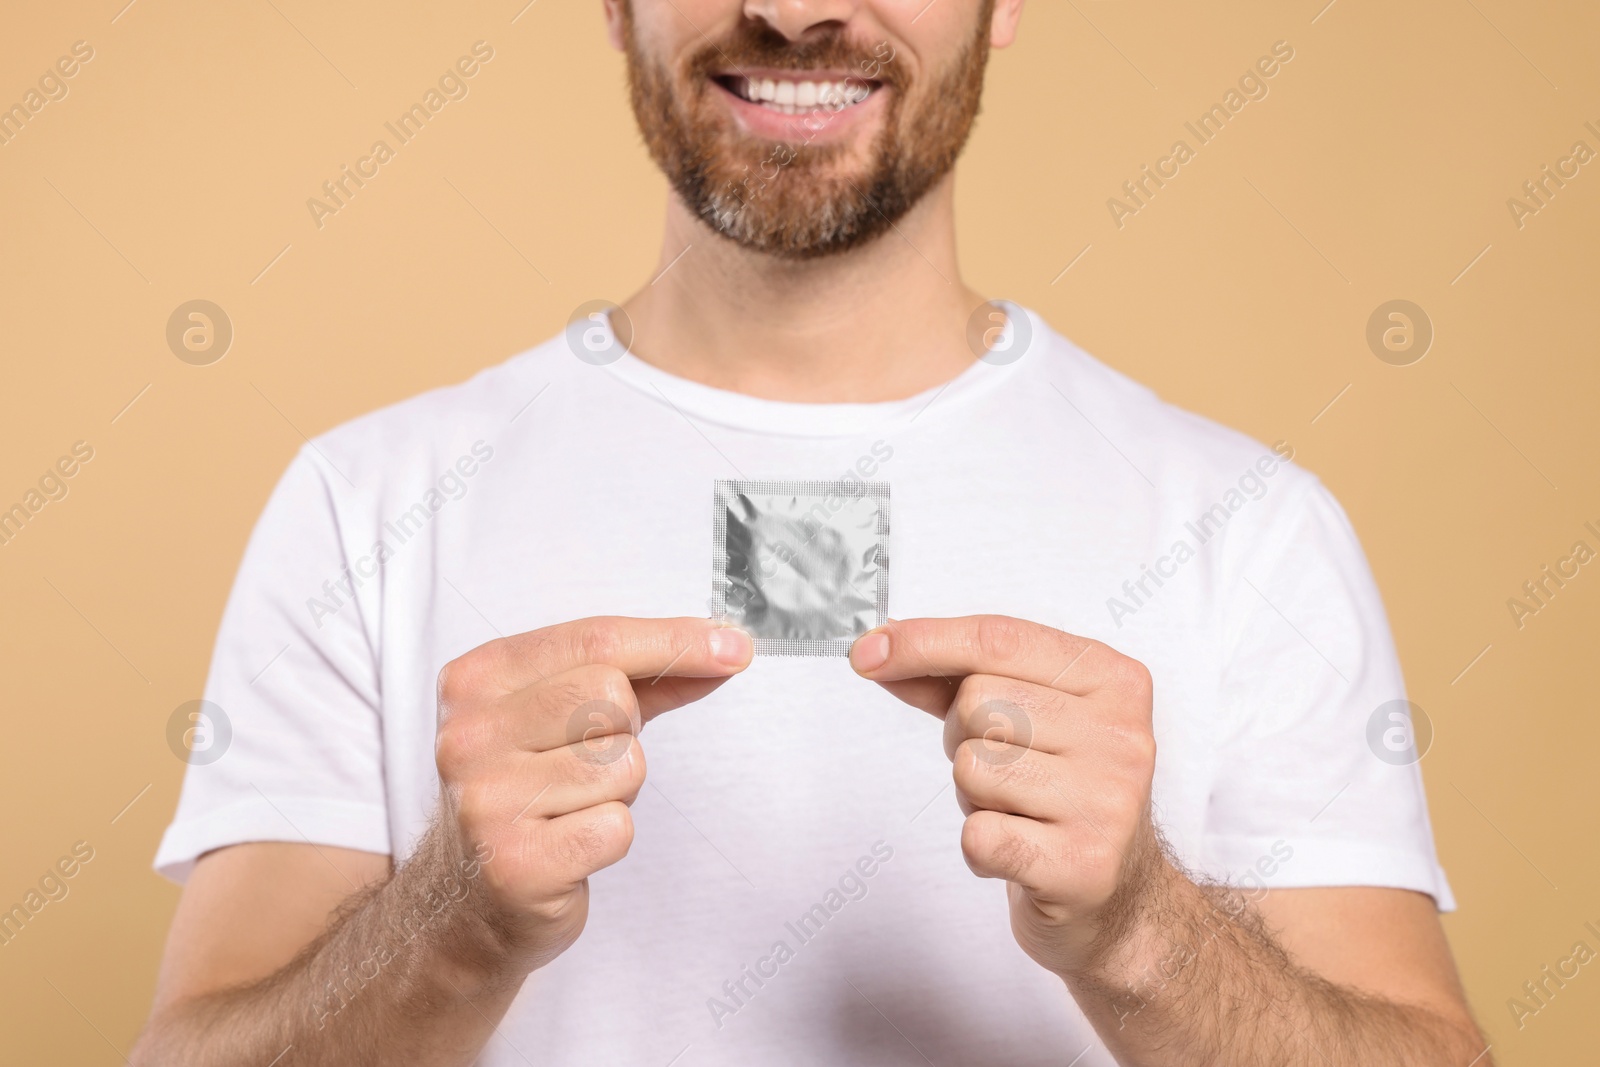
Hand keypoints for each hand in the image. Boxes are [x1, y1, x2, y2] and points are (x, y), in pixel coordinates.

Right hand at [433, 616, 752, 972]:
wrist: (463, 902)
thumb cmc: (527, 796)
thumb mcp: (566, 720)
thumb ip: (643, 680)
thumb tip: (724, 652)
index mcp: (477, 681)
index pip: (594, 640)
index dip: (674, 642)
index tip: (733, 649)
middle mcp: (470, 734)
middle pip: (611, 696)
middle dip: (625, 732)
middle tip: (587, 766)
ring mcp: (486, 799)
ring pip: (622, 764)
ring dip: (617, 791)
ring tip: (571, 809)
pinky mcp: (514, 863)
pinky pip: (616, 828)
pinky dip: (609, 838)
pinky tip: (568, 848)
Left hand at [850, 615, 1165, 975]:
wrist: (1117, 897)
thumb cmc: (1060, 795)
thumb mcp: (1024, 719)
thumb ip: (953, 680)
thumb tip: (878, 652)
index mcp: (1113, 679)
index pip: (999, 640)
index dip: (922, 642)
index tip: (867, 654)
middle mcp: (1120, 735)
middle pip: (978, 703)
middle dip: (963, 739)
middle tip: (1004, 773)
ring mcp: (1108, 802)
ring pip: (972, 767)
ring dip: (973, 797)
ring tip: (1017, 813)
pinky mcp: (1083, 866)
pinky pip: (978, 836)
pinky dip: (978, 848)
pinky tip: (1016, 853)